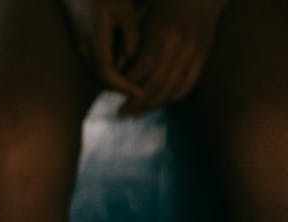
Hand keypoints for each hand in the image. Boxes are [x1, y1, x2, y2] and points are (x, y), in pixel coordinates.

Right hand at [61, 0, 146, 99]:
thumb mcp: (123, 9)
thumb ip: (130, 34)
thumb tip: (132, 58)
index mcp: (94, 42)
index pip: (107, 74)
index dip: (124, 86)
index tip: (140, 93)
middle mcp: (84, 50)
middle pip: (101, 79)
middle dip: (121, 88)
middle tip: (142, 92)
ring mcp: (80, 50)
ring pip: (97, 75)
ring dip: (115, 82)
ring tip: (136, 83)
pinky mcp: (81, 47)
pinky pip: (95, 66)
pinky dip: (110, 73)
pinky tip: (124, 69)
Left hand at [118, 0, 227, 114]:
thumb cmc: (161, 9)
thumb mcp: (141, 22)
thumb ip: (130, 49)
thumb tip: (116, 79)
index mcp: (162, 33)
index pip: (144, 68)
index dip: (129, 84)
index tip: (116, 93)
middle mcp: (181, 43)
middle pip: (159, 83)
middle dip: (138, 103)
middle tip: (122, 113)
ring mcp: (195, 50)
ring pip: (173, 88)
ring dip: (153, 105)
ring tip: (136, 113)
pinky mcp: (204, 56)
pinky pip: (188, 85)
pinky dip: (171, 97)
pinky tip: (157, 103)